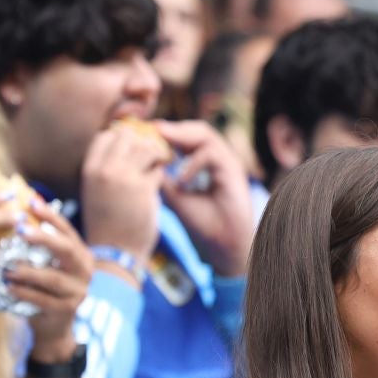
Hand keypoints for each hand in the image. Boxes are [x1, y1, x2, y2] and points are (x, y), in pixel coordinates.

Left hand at [8, 199, 93, 357]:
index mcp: (80, 254)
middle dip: (43, 238)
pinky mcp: (66, 311)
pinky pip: (44, 300)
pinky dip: (24, 293)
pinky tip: (8, 288)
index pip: (67, 230)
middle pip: (66, 249)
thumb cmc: (44, 289)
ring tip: (7, 267)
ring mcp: (78, 292)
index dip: (50, 215)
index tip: (30, 202)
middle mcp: (85, 271)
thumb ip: (38, 244)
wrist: (53, 328)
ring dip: (28, 271)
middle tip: (20, 229)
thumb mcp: (46, 264)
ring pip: (53, 278)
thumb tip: (19, 209)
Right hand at [80, 124, 169, 260]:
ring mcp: (124, 178)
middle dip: (141, 144)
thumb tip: (128, 144)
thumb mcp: (96, 192)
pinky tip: (157, 186)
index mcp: (89, 170)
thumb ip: (107, 169)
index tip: (132, 149)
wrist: (114, 254)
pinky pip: (158, 168)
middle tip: (150, 157)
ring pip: (146, 148)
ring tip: (156, 168)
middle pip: (128, 137)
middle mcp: (105, 170)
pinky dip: (161, 174)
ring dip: (155, 157)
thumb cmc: (108, 224)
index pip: (106, 136)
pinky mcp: (144, 189)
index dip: (122, 138)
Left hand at [154, 119, 255, 276]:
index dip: (167, 133)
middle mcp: (219, 159)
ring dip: (181, 137)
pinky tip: (181, 180)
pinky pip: (211, 154)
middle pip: (196, 129)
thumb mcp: (175, 197)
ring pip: (205, 134)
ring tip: (161, 144)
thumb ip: (163, 179)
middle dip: (173, 129)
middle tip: (151, 130)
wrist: (222, 248)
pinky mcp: (234, 172)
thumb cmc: (202, 226)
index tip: (144, 134)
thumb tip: (142, 161)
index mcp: (207, 163)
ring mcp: (228, 163)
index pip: (187, 137)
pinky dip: (193, 163)